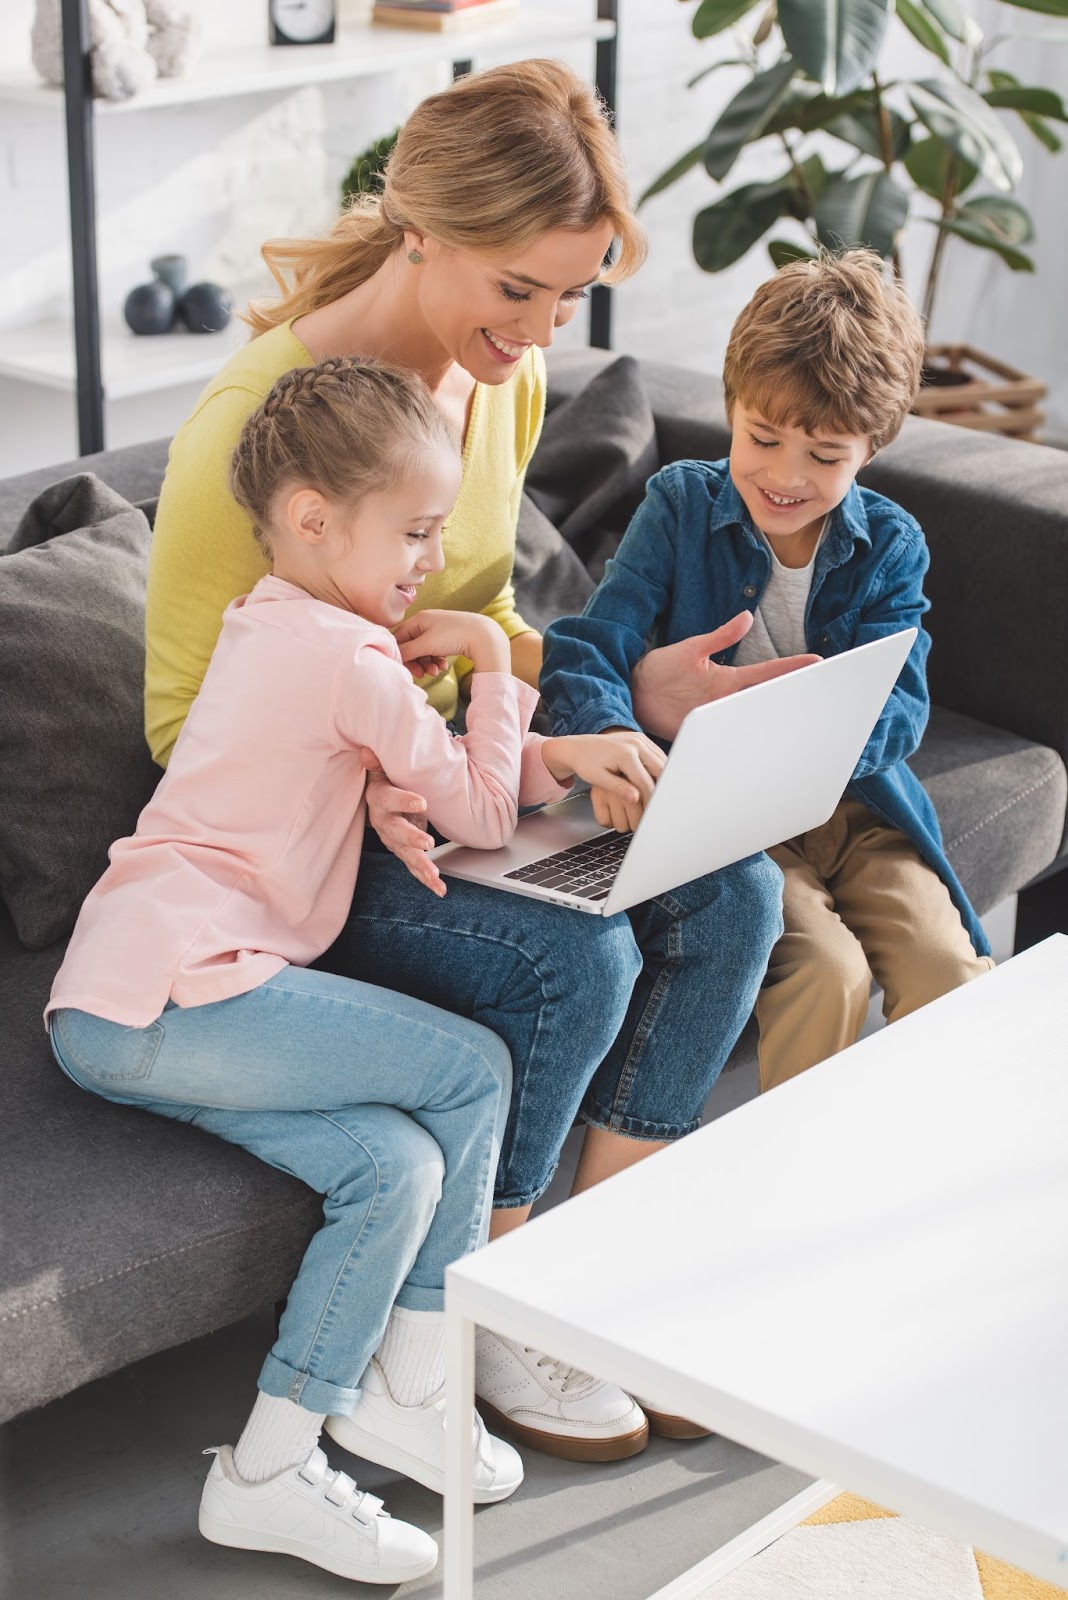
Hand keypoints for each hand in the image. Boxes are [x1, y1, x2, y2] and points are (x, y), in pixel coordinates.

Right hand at [360, 749, 444, 897]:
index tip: (422, 803)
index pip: (389, 799)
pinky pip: (414, 867)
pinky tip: (439, 888)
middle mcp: (384, 821)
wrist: (382, 797)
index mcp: (379, 798)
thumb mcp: (383, 766)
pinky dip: (427, 879)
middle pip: (396, 831)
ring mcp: (393, 839)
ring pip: (406, 854)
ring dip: (420, 866)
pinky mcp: (403, 851)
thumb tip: (368, 750)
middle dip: (411, 838)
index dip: (403, 801)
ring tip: (434, 877)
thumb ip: (379, 760)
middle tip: (427, 843)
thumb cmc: (387, 778)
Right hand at [395, 610, 509, 678]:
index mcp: (419, 619)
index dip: (400, 654)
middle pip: (412, 646)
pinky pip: (436, 652)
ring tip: (436, 672)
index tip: (404, 668)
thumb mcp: (427, 644)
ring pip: (425, 651)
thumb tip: (394, 656)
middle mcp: (428, 622)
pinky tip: (444, 667)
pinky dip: (437, 661)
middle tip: (421, 674)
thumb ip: (408, 650)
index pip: (400, 637)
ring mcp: (439, 630)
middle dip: (416, 662)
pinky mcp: (449, 638)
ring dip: (427, 664)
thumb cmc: (453, 636)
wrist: (484, 636)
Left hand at [542, 729, 665, 833]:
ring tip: (662, 793)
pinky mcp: (640, 737)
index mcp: (625, 754)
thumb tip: (636, 799)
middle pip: (659, 768)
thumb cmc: (585, 764)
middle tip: (662, 803)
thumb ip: (618, 788)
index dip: (650, 798)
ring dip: (663, 776)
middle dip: (662, 787)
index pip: (645, 781)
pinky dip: (659, 767)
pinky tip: (657, 780)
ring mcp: (639, 738)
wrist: (578, 747)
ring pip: (661, 760)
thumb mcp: (599, 779)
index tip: (652, 810)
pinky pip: (656, 754)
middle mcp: (635, 743)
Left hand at [631, 612, 820, 739]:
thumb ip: (719, 636)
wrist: (632, 692)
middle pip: (765, 701)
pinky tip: (757, 751)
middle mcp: (726, 700)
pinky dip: (741, 745)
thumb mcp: (691, 648)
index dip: (791, 669)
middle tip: (822, 699)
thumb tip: (747, 616)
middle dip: (792, 700)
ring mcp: (715, 718)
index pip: (766, 673)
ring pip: (749, 722)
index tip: (817, 663)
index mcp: (728, 678)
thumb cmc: (660, 668)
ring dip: (771, 725)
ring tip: (800, 728)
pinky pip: (725, 740)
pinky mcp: (701, 733)